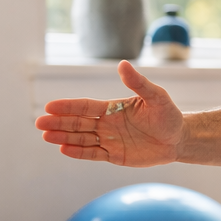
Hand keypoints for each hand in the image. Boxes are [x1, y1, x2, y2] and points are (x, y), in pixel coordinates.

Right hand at [35, 61, 184, 166]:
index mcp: (112, 108)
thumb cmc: (168, 115)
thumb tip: (123, 64)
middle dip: (59, 123)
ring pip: (82, 139)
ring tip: (47, 137)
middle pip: (78, 123)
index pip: (85, 106)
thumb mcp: (156, 97)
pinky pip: (93, 154)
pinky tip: (64, 150)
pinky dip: (79, 153)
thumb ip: (139, 83)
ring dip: (64, 138)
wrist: (180, 139)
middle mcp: (106, 124)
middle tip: (40, 124)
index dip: (68, 107)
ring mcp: (109, 140)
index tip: (50, 107)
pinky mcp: (115, 156)